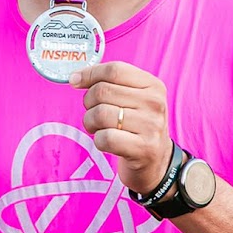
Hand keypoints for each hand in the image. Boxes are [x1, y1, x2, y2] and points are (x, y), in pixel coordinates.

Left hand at [70, 60, 172, 195]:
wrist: (157, 163)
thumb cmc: (136, 127)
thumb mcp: (133, 100)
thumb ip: (108, 84)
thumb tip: (75, 78)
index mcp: (153, 85)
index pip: (114, 70)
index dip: (89, 74)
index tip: (76, 81)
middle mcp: (155, 103)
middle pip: (103, 91)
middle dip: (89, 103)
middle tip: (94, 114)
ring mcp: (151, 126)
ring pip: (100, 114)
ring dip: (91, 123)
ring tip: (100, 128)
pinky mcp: (143, 148)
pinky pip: (105, 138)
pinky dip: (98, 140)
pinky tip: (107, 142)